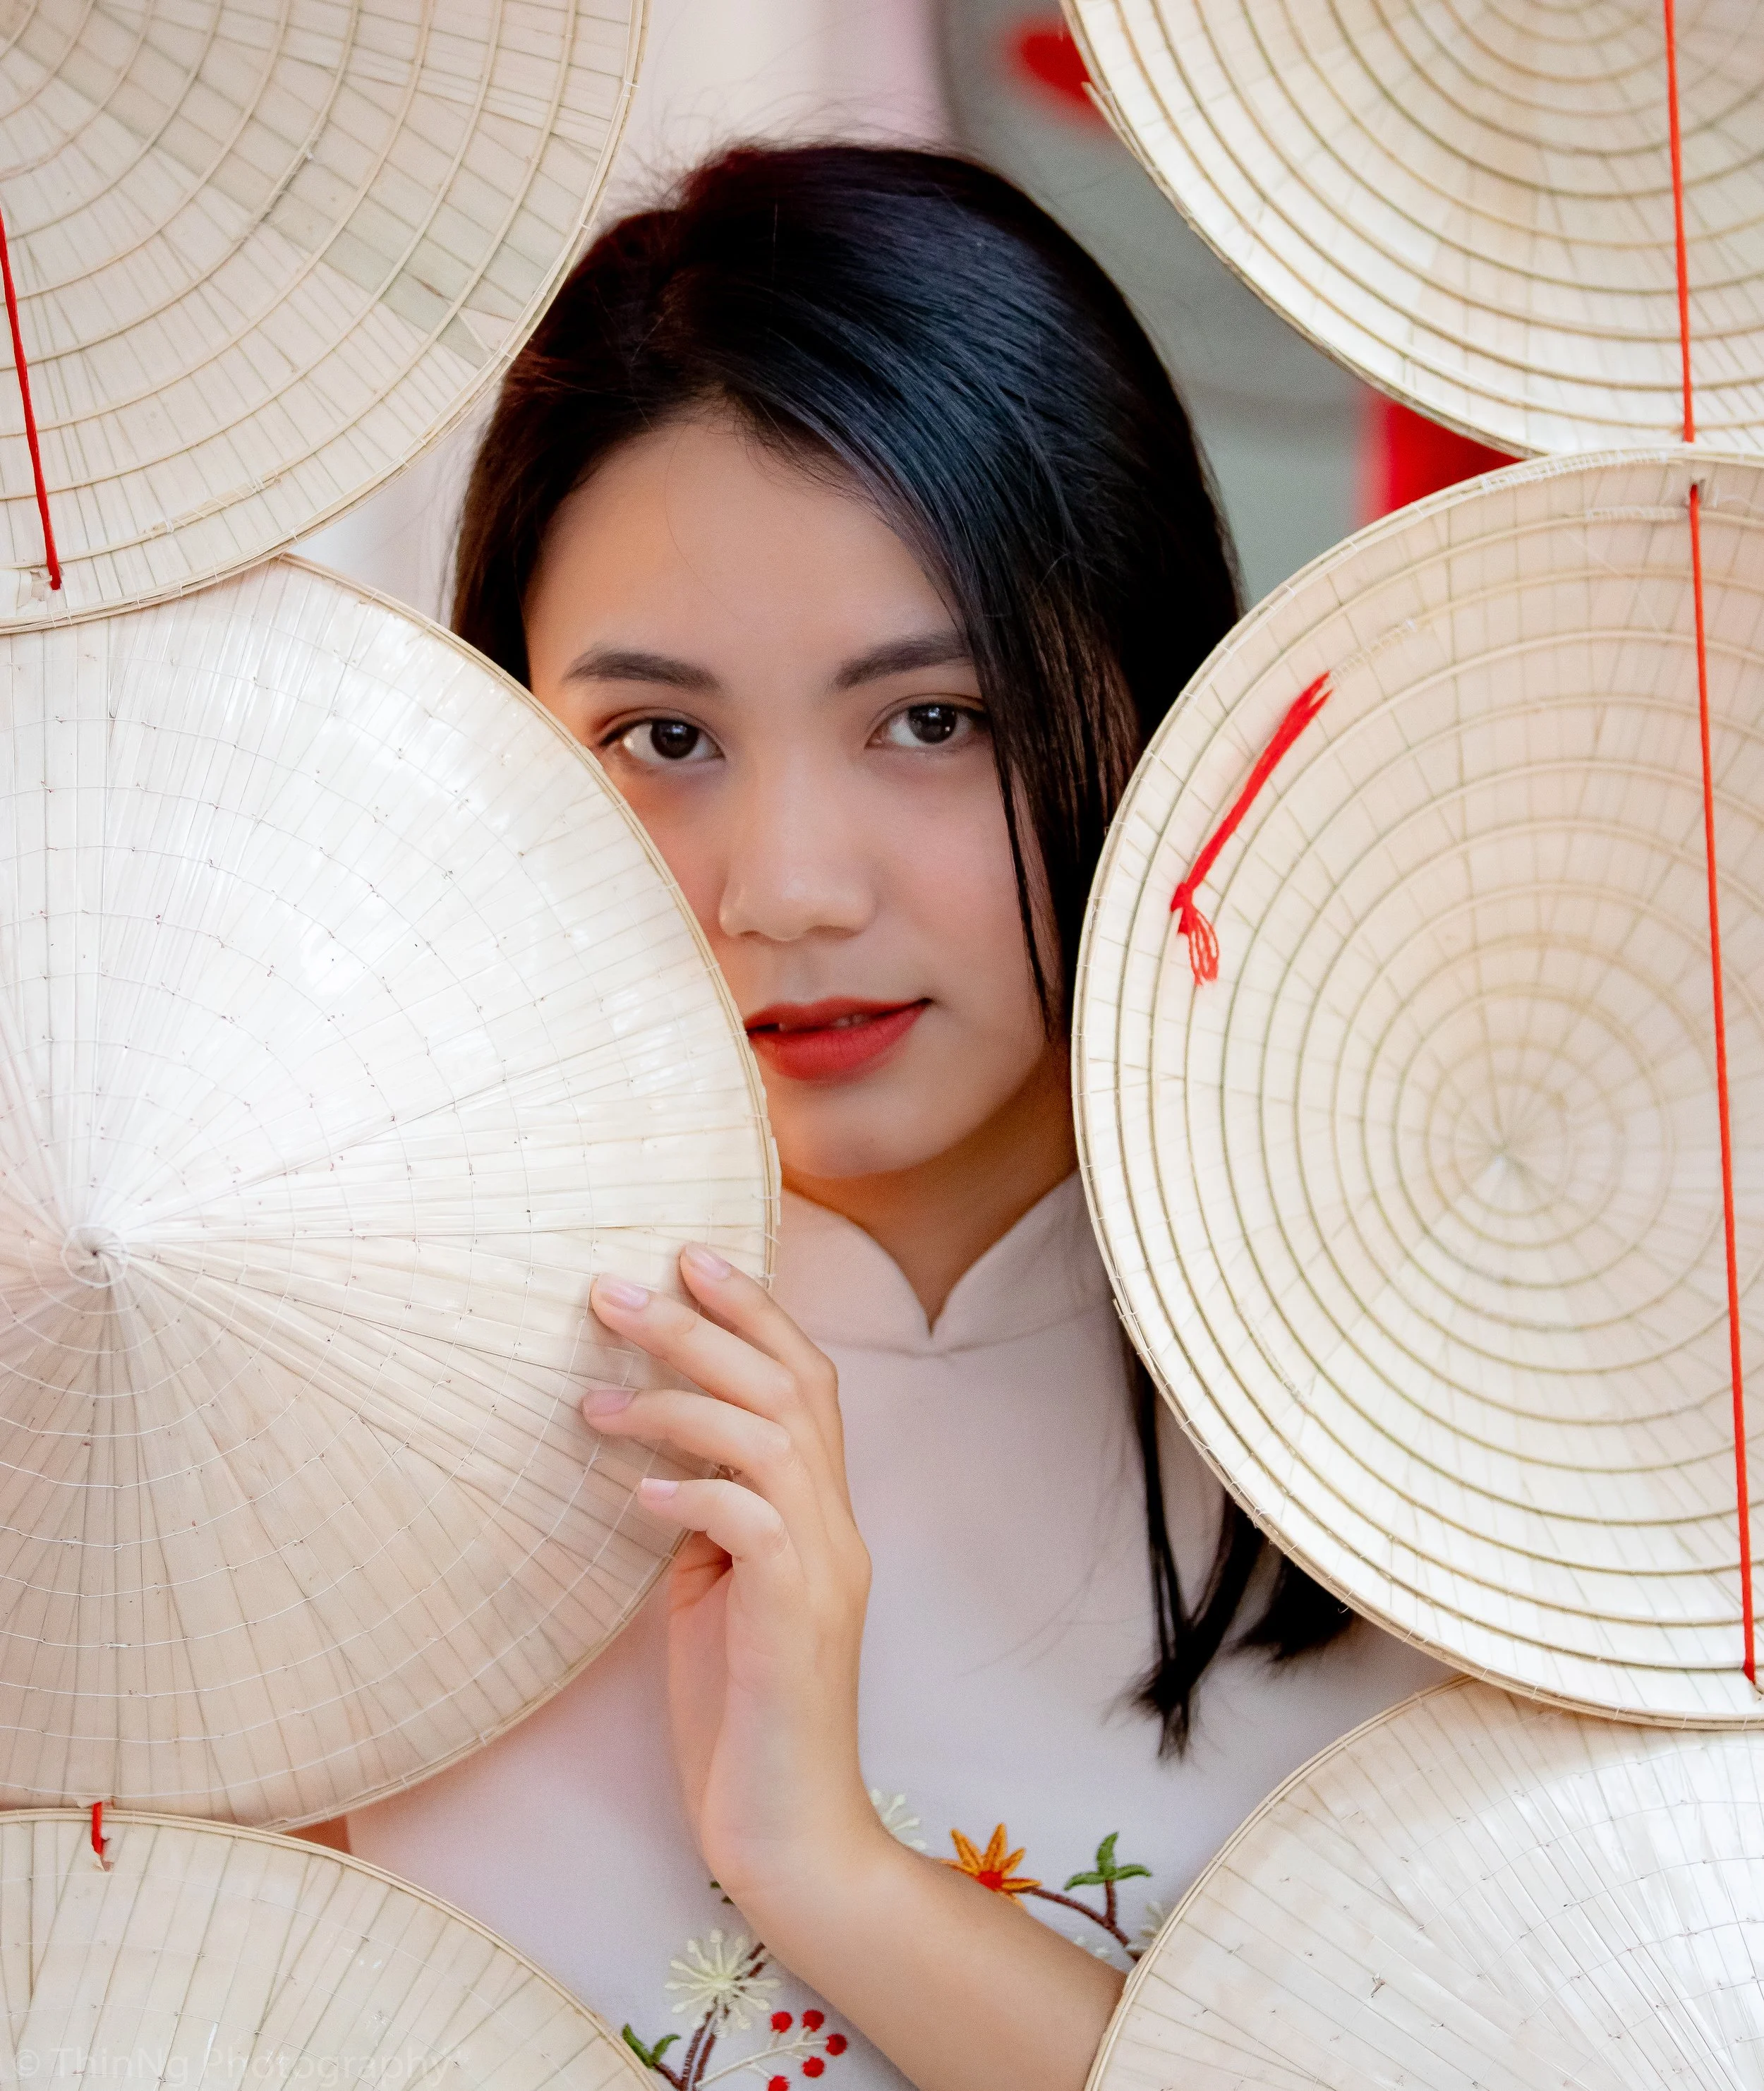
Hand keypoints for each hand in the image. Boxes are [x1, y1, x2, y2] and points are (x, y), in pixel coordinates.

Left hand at [582, 1247, 880, 1901]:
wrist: (787, 1836)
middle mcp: (836, 1527)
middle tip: (615, 1288)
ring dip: (679, 1397)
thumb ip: (704, 1524)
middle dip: (705, 1324)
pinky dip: (690, 1488)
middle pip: (790, 1383)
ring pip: (772, 1434)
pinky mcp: (796, 1615)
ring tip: (592, 1394)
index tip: (687, 1255)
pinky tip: (631, 1490)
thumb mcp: (713, 1598)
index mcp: (820, 1516)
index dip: (755, 1308)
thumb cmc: (737, 1718)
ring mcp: (824, 1568)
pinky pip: (751, 1519)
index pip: (807, 1380)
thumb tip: (651, 1458)